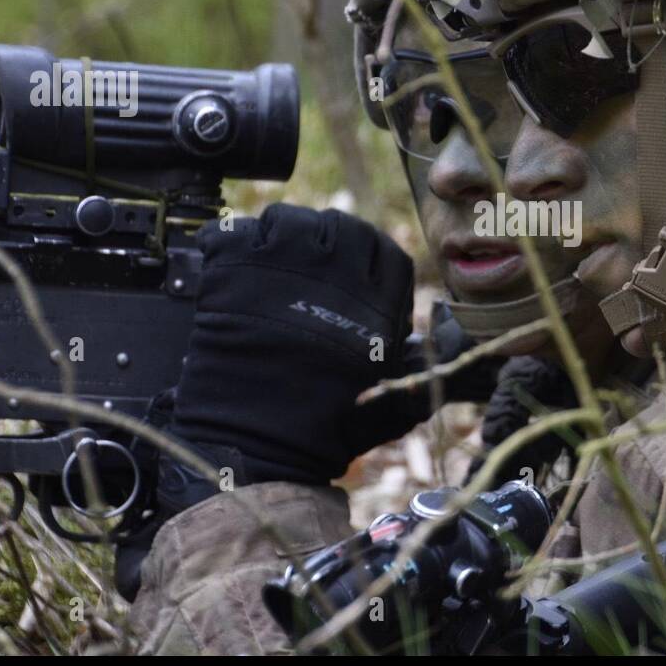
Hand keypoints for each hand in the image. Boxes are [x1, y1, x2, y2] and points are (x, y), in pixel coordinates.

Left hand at [166, 202, 417, 487]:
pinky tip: (231, 265)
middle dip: (328, 241)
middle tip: (309, 266)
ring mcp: (283, 266)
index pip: (385, 252)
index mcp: (376, 303)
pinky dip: (230, 241)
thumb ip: (415, 369)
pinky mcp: (235, 271)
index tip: (353, 273)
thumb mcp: (390, 403)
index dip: (370, 259)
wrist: (256, 447)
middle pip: (340, 225)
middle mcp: (336, 275)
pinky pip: (234, 230)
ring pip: (288, 218)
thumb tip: (436, 346)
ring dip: (280, 236)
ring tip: (269, 263)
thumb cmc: (323, 433)